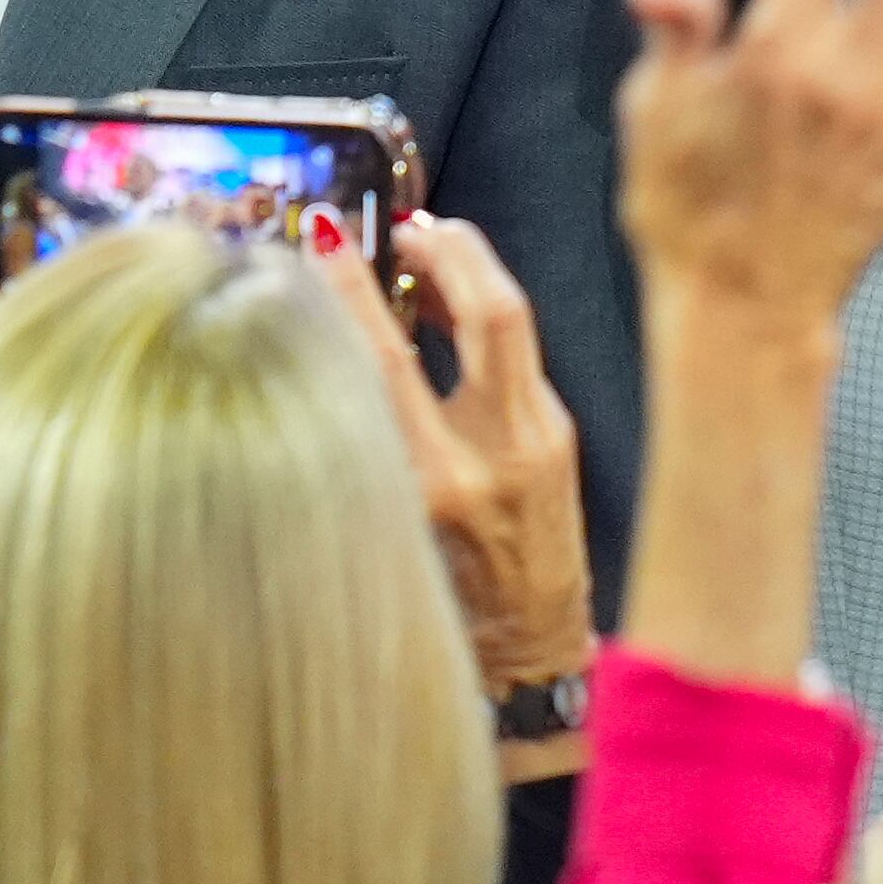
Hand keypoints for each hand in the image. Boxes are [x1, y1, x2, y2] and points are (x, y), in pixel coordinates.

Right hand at [303, 208, 588, 711]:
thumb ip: (365, 439)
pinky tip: (450, 302)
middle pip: (492, 311)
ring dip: (471, 267)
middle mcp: (498, 453)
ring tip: (427, 240)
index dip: (352, 289)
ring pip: (514, 320)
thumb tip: (327, 348)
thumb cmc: (442, 605)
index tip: (322, 240)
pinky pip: (518, 352)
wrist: (534, 662)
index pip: (389, 358)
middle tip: (408, 221)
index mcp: (439, 484)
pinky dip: (481, 312)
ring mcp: (541, 440)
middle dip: (451, 248)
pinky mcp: (561, 436)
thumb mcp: (384, 526)